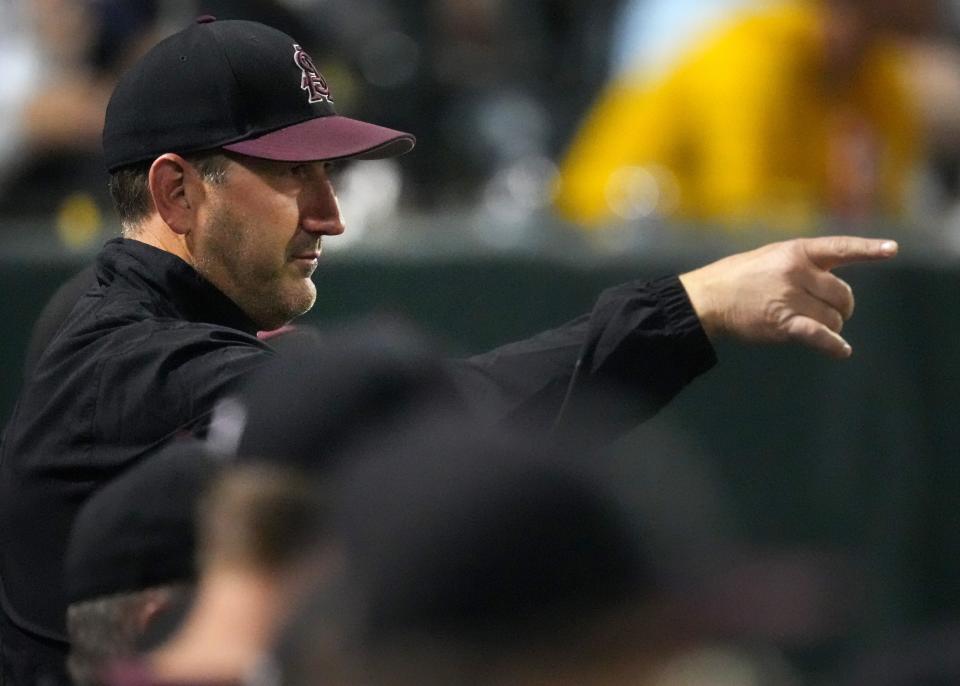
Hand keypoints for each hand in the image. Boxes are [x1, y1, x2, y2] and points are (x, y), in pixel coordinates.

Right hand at [679, 236, 897, 358]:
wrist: (706, 299)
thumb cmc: (734, 278)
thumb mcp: (770, 257)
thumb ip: (800, 264)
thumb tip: (828, 287)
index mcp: (795, 251)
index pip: (840, 247)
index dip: (868, 248)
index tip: (892, 250)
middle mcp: (796, 271)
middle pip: (842, 294)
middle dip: (842, 308)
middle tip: (835, 314)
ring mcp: (790, 297)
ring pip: (832, 318)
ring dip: (830, 327)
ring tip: (814, 328)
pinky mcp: (783, 322)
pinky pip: (819, 335)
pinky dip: (833, 345)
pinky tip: (841, 351)